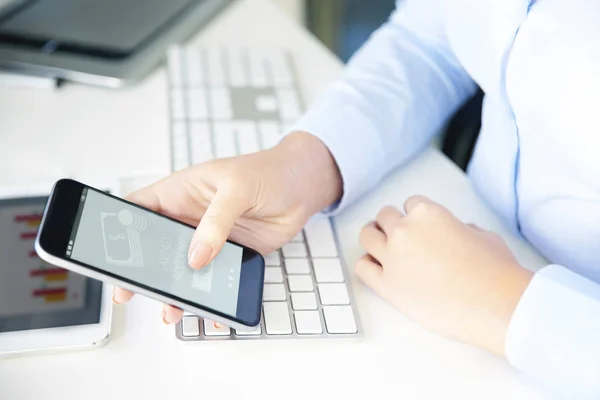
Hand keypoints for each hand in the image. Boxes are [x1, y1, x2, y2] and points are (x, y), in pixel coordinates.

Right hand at [113, 132, 341, 323]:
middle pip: (154, 247)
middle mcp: (188, 218)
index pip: (137, 209)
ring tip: (170, 310)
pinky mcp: (229, 256)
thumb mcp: (237, 189)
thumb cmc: (269, 171)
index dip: (118, 230)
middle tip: (130, 292)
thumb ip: (215, 222)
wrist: (304, 187)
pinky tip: (207, 311)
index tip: (107, 254)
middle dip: (141, 270)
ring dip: (173, 290)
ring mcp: (208, 239)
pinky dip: (206, 297)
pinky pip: (211, 280)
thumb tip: (195, 257)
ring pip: (180, 269)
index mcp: (180, 192)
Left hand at [356, 195, 532, 356]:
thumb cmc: (495, 271)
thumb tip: (459, 232)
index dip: (416, 214)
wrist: (495, 304)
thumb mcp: (484, 236)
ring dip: (374, 238)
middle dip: (393, 223)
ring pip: (367, 236)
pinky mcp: (387, 285)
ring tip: (381, 246)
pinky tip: (377, 268)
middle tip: (399, 236)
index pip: (411, 203)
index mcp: (427, 213)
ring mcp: (392, 257)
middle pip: (385, 216)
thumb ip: (464, 229)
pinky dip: (367, 264)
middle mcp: (405, 231)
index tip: (419, 224)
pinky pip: (363, 267)